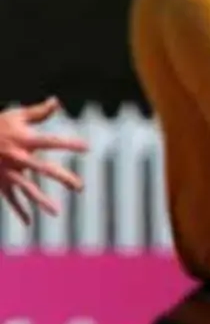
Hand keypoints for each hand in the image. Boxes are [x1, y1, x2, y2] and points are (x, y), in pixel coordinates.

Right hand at [0, 97, 87, 224]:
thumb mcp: (15, 115)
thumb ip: (38, 112)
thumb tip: (56, 101)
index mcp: (24, 140)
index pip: (50, 141)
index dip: (68, 143)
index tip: (86, 147)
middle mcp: (17, 157)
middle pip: (43, 169)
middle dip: (62, 178)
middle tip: (80, 187)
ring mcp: (7, 171)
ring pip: (25, 188)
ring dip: (40, 201)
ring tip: (56, 212)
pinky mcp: (0, 181)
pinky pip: (9, 198)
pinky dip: (18, 210)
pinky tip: (28, 222)